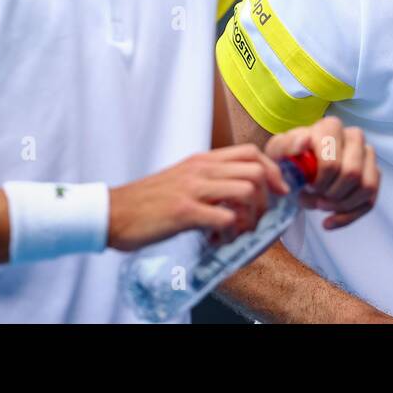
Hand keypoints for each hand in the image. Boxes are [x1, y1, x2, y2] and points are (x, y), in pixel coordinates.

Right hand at [106, 144, 288, 250]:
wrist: (113, 212)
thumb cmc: (148, 200)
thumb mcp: (182, 178)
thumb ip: (209, 180)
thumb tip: (238, 193)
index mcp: (202, 160)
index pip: (251, 152)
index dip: (273, 170)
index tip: (278, 191)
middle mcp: (201, 169)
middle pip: (256, 170)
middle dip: (269, 196)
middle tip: (262, 217)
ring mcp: (193, 189)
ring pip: (246, 191)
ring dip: (252, 215)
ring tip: (242, 231)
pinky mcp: (184, 212)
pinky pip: (226, 218)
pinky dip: (232, 232)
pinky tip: (221, 240)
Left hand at [265, 117, 378, 229]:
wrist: (296, 168)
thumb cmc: (288, 158)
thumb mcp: (278, 151)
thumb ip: (286, 146)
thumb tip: (304, 141)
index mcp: (331, 127)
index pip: (333, 162)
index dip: (320, 182)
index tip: (306, 186)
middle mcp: (354, 137)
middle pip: (352, 174)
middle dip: (330, 195)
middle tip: (312, 199)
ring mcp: (367, 155)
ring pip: (366, 187)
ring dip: (340, 206)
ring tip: (319, 206)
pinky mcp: (373, 175)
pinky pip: (370, 201)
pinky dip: (348, 217)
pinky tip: (328, 222)